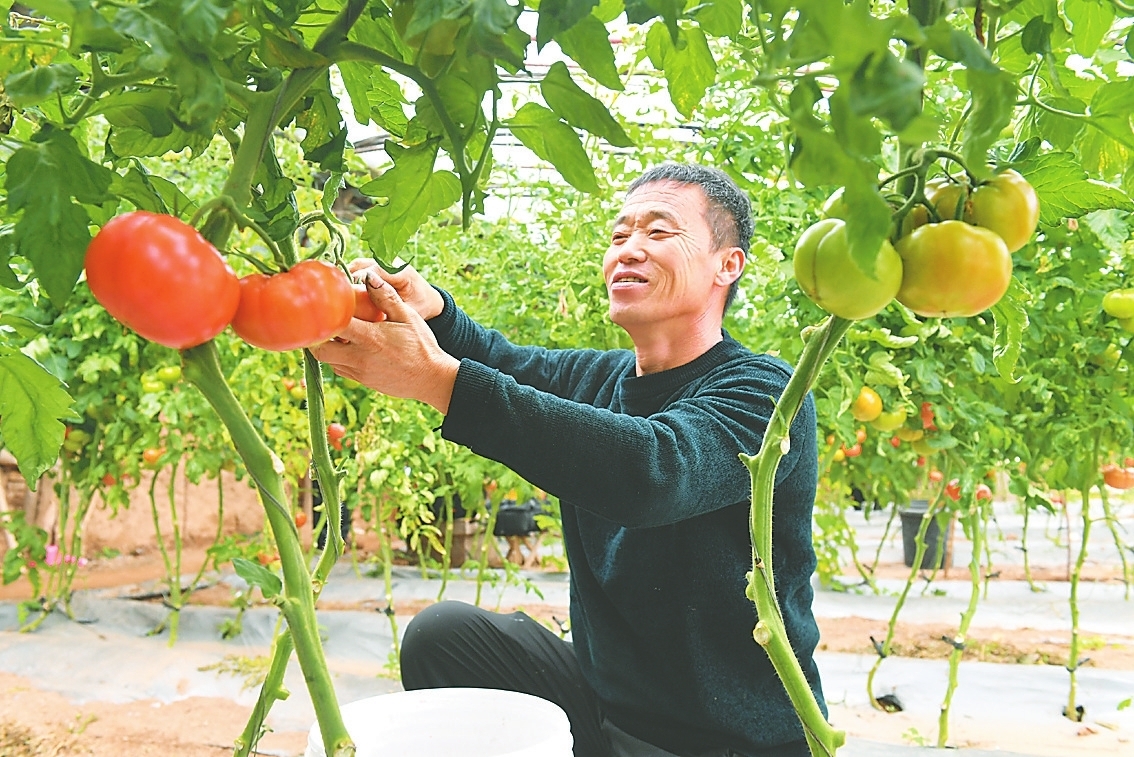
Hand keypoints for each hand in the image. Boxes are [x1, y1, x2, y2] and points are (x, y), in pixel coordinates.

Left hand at [311, 271, 458, 413]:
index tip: (324, 304)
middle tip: (325, 321)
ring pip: (328, 360)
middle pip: (320, 349)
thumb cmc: (422, 345)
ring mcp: (359, 372)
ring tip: (339, 333)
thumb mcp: (408, 316)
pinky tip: (350, 348)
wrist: (431, 378)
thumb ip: (386, 297)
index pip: (334, 325)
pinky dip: (338, 358)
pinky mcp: (362, 382)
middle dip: (318, 335)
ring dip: (328, 347)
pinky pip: (340, 369)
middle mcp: (360, 357)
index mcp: (370, 338)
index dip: (324, 314)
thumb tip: (369, 276)